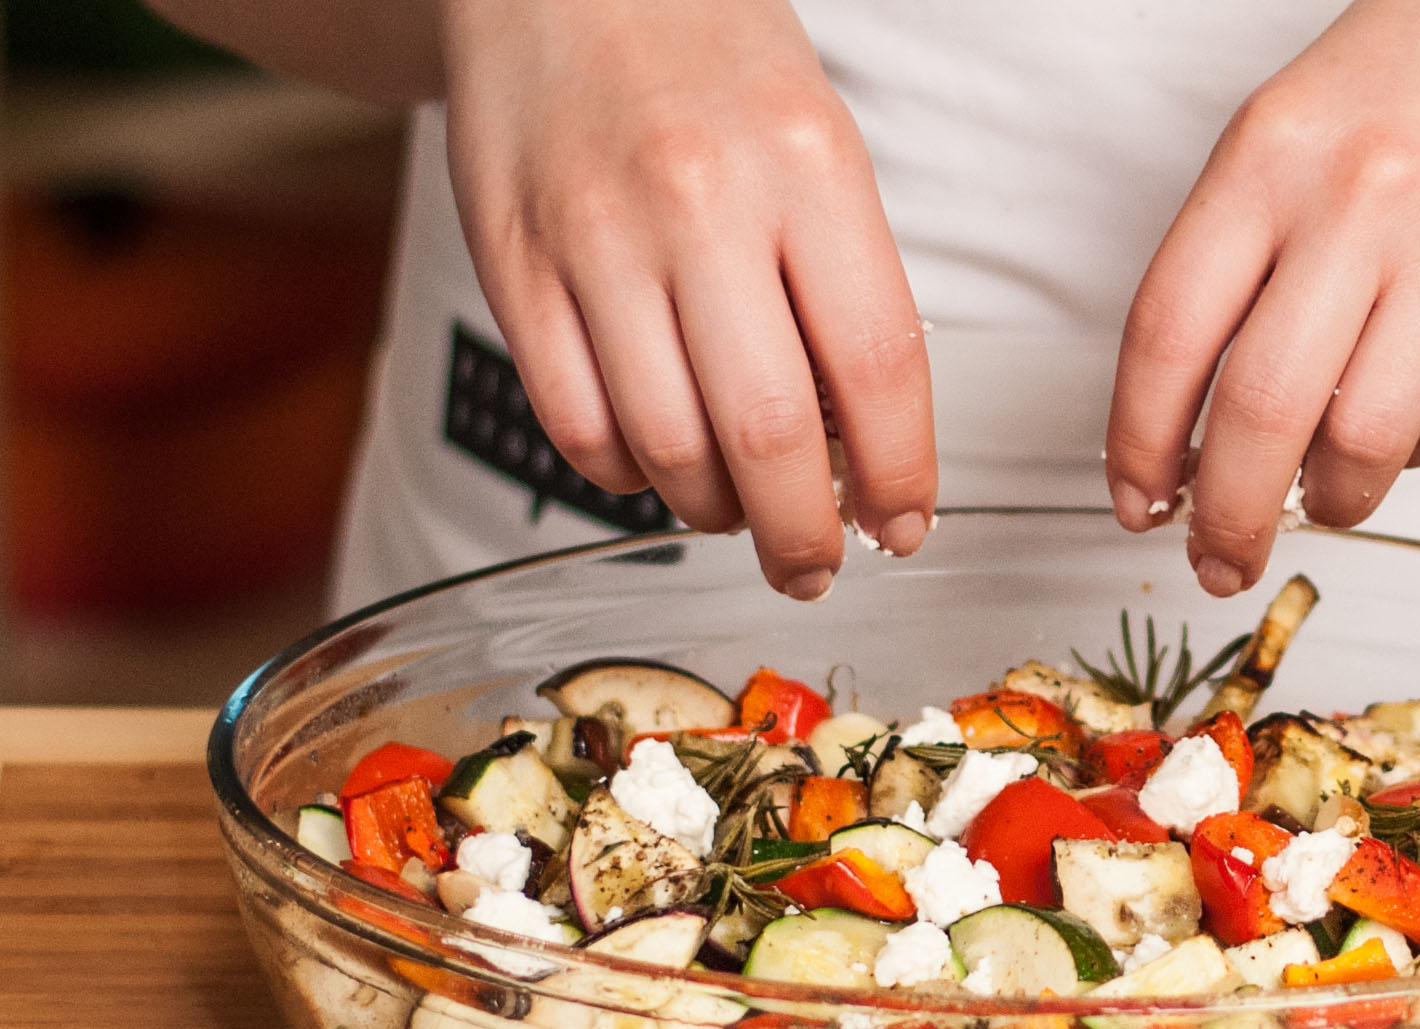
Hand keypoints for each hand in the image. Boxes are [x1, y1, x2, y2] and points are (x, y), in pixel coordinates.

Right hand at [439, 0, 935, 598]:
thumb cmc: (708, 63)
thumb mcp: (817, 144)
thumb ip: (847, 289)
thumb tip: (868, 454)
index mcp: (806, 162)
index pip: (879, 366)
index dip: (901, 478)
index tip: (902, 528)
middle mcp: (699, 200)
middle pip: (770, 434)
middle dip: (805, 537)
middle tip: (814, 568)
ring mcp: (595, 237)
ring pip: (669, 450)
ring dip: (715, 514)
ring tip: (737, 508)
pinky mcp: (512, 266)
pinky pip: (579, 428)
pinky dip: (629, 477)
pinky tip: (657, 460)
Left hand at [1105, 0, 1419, 594]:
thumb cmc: (1410, 86)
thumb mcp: (1283, 141)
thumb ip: (1231, 272)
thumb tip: (1188, 440)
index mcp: (1269, 158)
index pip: (1166, 335)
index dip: (1138, 445)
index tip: (1139, 503)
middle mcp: (1362, 198)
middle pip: (1260, 413)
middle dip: (1228, 519)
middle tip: (1220, 561)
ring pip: (1362, 442)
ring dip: (1330, 499)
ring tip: (1324, 490)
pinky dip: (1410, 445)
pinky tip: (1405, 404)